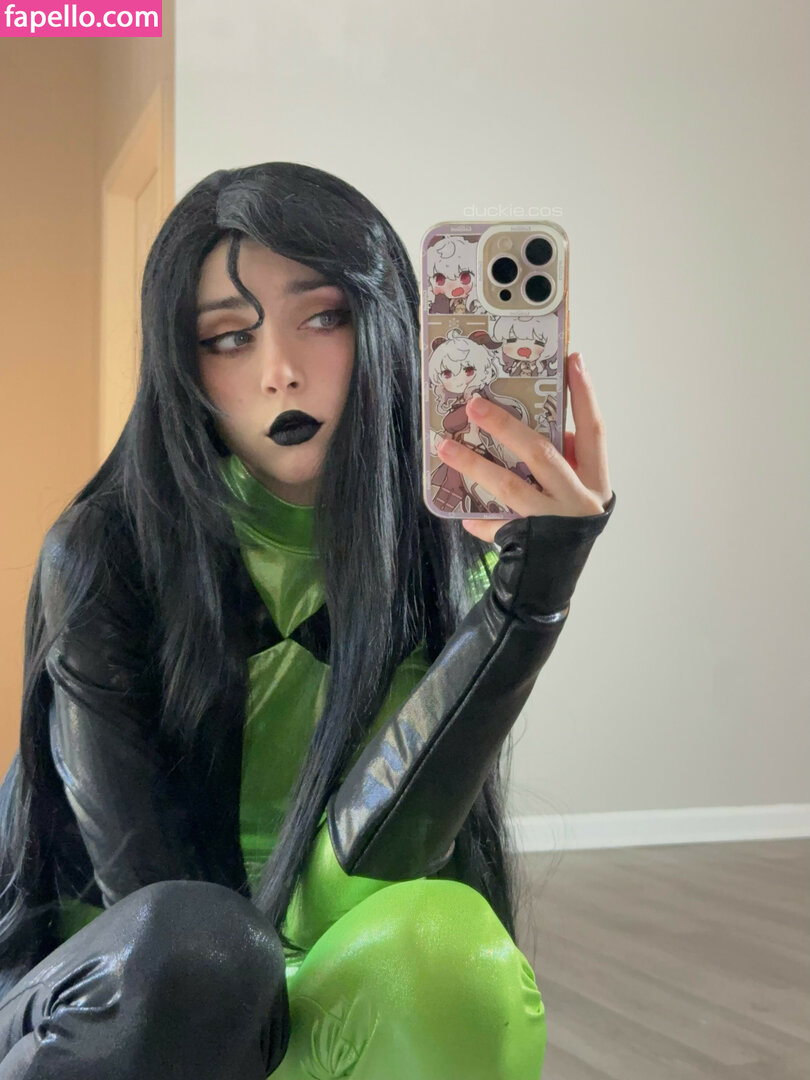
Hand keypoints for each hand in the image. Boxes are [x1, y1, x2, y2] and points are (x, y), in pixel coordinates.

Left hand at [436, 351, 611, 542]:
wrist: (553, 585)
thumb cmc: (564, 527)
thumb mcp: (574, 491)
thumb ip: (560, 461)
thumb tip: (532, 428)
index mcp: (596, 480)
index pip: (594, 430)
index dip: (585, 396)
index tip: (574, 359)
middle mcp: (580, 500)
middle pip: (541, 453)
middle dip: (505, 426)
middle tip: (474, 404)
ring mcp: (554, 522)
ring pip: (510, 486)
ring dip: (474, 463)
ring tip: (445, 447)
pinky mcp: (530, 542)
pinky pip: (497, 525)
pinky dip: (480, 520)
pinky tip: (463, 515)